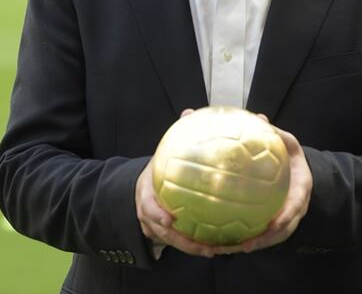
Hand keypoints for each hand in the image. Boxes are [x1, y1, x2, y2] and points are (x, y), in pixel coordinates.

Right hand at [135, 109, 216, 257]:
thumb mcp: (162, 155)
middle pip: (161, 233)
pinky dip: (199, 245)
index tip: (170, 219)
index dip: (157, 214)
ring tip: (213, 250)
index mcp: (146, 194)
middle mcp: (149, 215)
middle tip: (203, 244)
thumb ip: (177, 137)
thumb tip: (189, 111)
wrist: (142, 189)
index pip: (148, 206)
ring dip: (192, 248)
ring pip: (173, 243)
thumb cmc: (159, 170)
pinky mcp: (168, 235)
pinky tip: (219, 245)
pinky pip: (183, 242)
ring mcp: (156, 228)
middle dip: (181, 241)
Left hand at [215, 118, 312, 254]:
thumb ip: (276, 134)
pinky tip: (215, 242)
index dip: (286, 218)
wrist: (299, 174)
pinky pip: (255, 235)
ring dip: (247, 246)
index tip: (273, 225)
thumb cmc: (292, 159)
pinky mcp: (270, 225)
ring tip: (224, 250)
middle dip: (263, 242)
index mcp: (301, 190)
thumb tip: (259, 118)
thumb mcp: (290, 144)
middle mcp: (293, 210)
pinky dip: (238, 240)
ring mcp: (283, 221)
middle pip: (281, 233)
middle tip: (244, 246)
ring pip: (267, 240)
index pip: (296, 206)